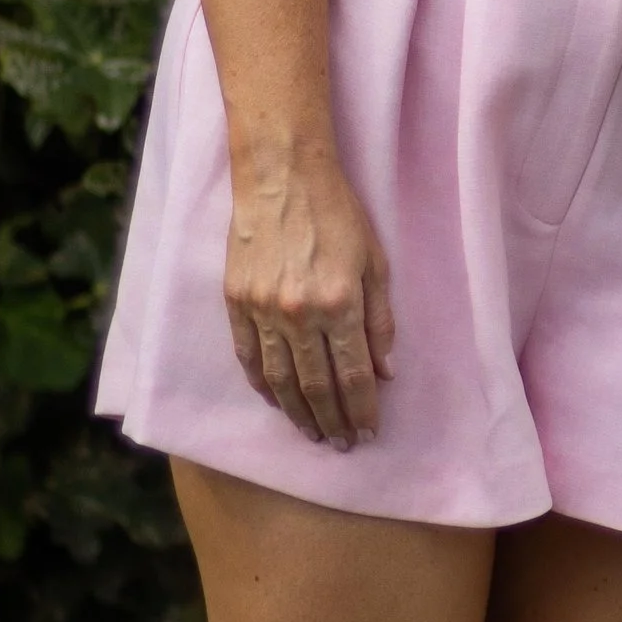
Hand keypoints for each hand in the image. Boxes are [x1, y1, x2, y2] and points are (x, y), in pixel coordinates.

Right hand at [222, 152, 394, 447]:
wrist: (281, 176)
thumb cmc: (338, 213)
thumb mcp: (375, 262)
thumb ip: (381, 320)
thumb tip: (385, 372)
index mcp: (339, 303)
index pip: (353, 375)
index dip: (362, 409)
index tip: (368, 432)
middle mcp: (299, 314)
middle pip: (316, 385)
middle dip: (332, 421)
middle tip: (342, 445)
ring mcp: (262, 309)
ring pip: (280, 379)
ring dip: (297, 413)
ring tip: (313, 434)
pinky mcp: (236, 301)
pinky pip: (249, 355)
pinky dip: (262, 384)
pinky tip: (275, 402)